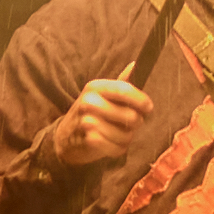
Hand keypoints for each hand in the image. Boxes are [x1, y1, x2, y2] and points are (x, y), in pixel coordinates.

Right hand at [31, 75, 154, 169]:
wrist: (65, 137)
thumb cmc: (90, 113)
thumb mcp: (102, 95)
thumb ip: (121, 83)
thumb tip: (136, 65)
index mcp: (95, 87)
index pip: (124, 90)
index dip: (141, 100)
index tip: (148, 108)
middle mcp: (89, 102)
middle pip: (131, 116)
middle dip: (135, 123)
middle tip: (127, 124)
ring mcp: (88, 121)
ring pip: (126, 135)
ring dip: (126, 138)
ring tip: (115, 134)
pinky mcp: (89, 140)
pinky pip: (118, 148)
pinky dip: (117, 149)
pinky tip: (109, 144)